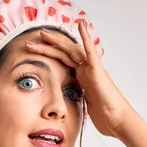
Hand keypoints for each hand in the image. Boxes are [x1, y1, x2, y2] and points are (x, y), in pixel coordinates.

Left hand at [25, 20, 134, 138]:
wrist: (117, 121)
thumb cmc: (105, 117)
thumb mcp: (83, 106)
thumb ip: (75, 100)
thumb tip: (64, 106)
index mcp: (81, 77)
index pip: (61, 61)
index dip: (47, 55)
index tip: (32, 51)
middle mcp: (86, 70)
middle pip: (63, 53)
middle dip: (46, 46)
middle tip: (29, 40)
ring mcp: (92, 69)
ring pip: (71, 50)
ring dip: (56, 41)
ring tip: (43, 33)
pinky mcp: (98, 71)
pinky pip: (91, 52)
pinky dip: (86, 38)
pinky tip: (81, 26)